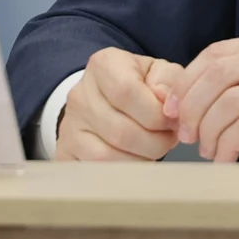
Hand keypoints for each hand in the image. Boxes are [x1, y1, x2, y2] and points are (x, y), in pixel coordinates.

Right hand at [55, 48, 183, 161]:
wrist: (104, 99)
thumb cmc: (137, 86)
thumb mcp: (157, 72)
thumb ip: (170, 81)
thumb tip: (170, 106)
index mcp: (104, 65)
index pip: (128, 92)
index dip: (156, 113)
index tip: (172, 120)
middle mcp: (80, 95)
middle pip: (121, 131)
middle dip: (156, 142)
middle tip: (169, 139)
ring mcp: (69, 126)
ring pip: (107, 157)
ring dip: (141, 159)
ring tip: (154, 148)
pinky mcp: (66, 153)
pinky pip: (96, 172)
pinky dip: (124, 173)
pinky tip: (136, 160)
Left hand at [164, 30, 238, 163]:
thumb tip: (186, 100)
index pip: (216, 53)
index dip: (188, 81)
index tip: (173, 109)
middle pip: (217, 73)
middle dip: (191, 106)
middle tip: (185, 133)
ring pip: (228, 101)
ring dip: (209, 131)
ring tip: (209, 151)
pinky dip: (227, 146)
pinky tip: (226, 159)